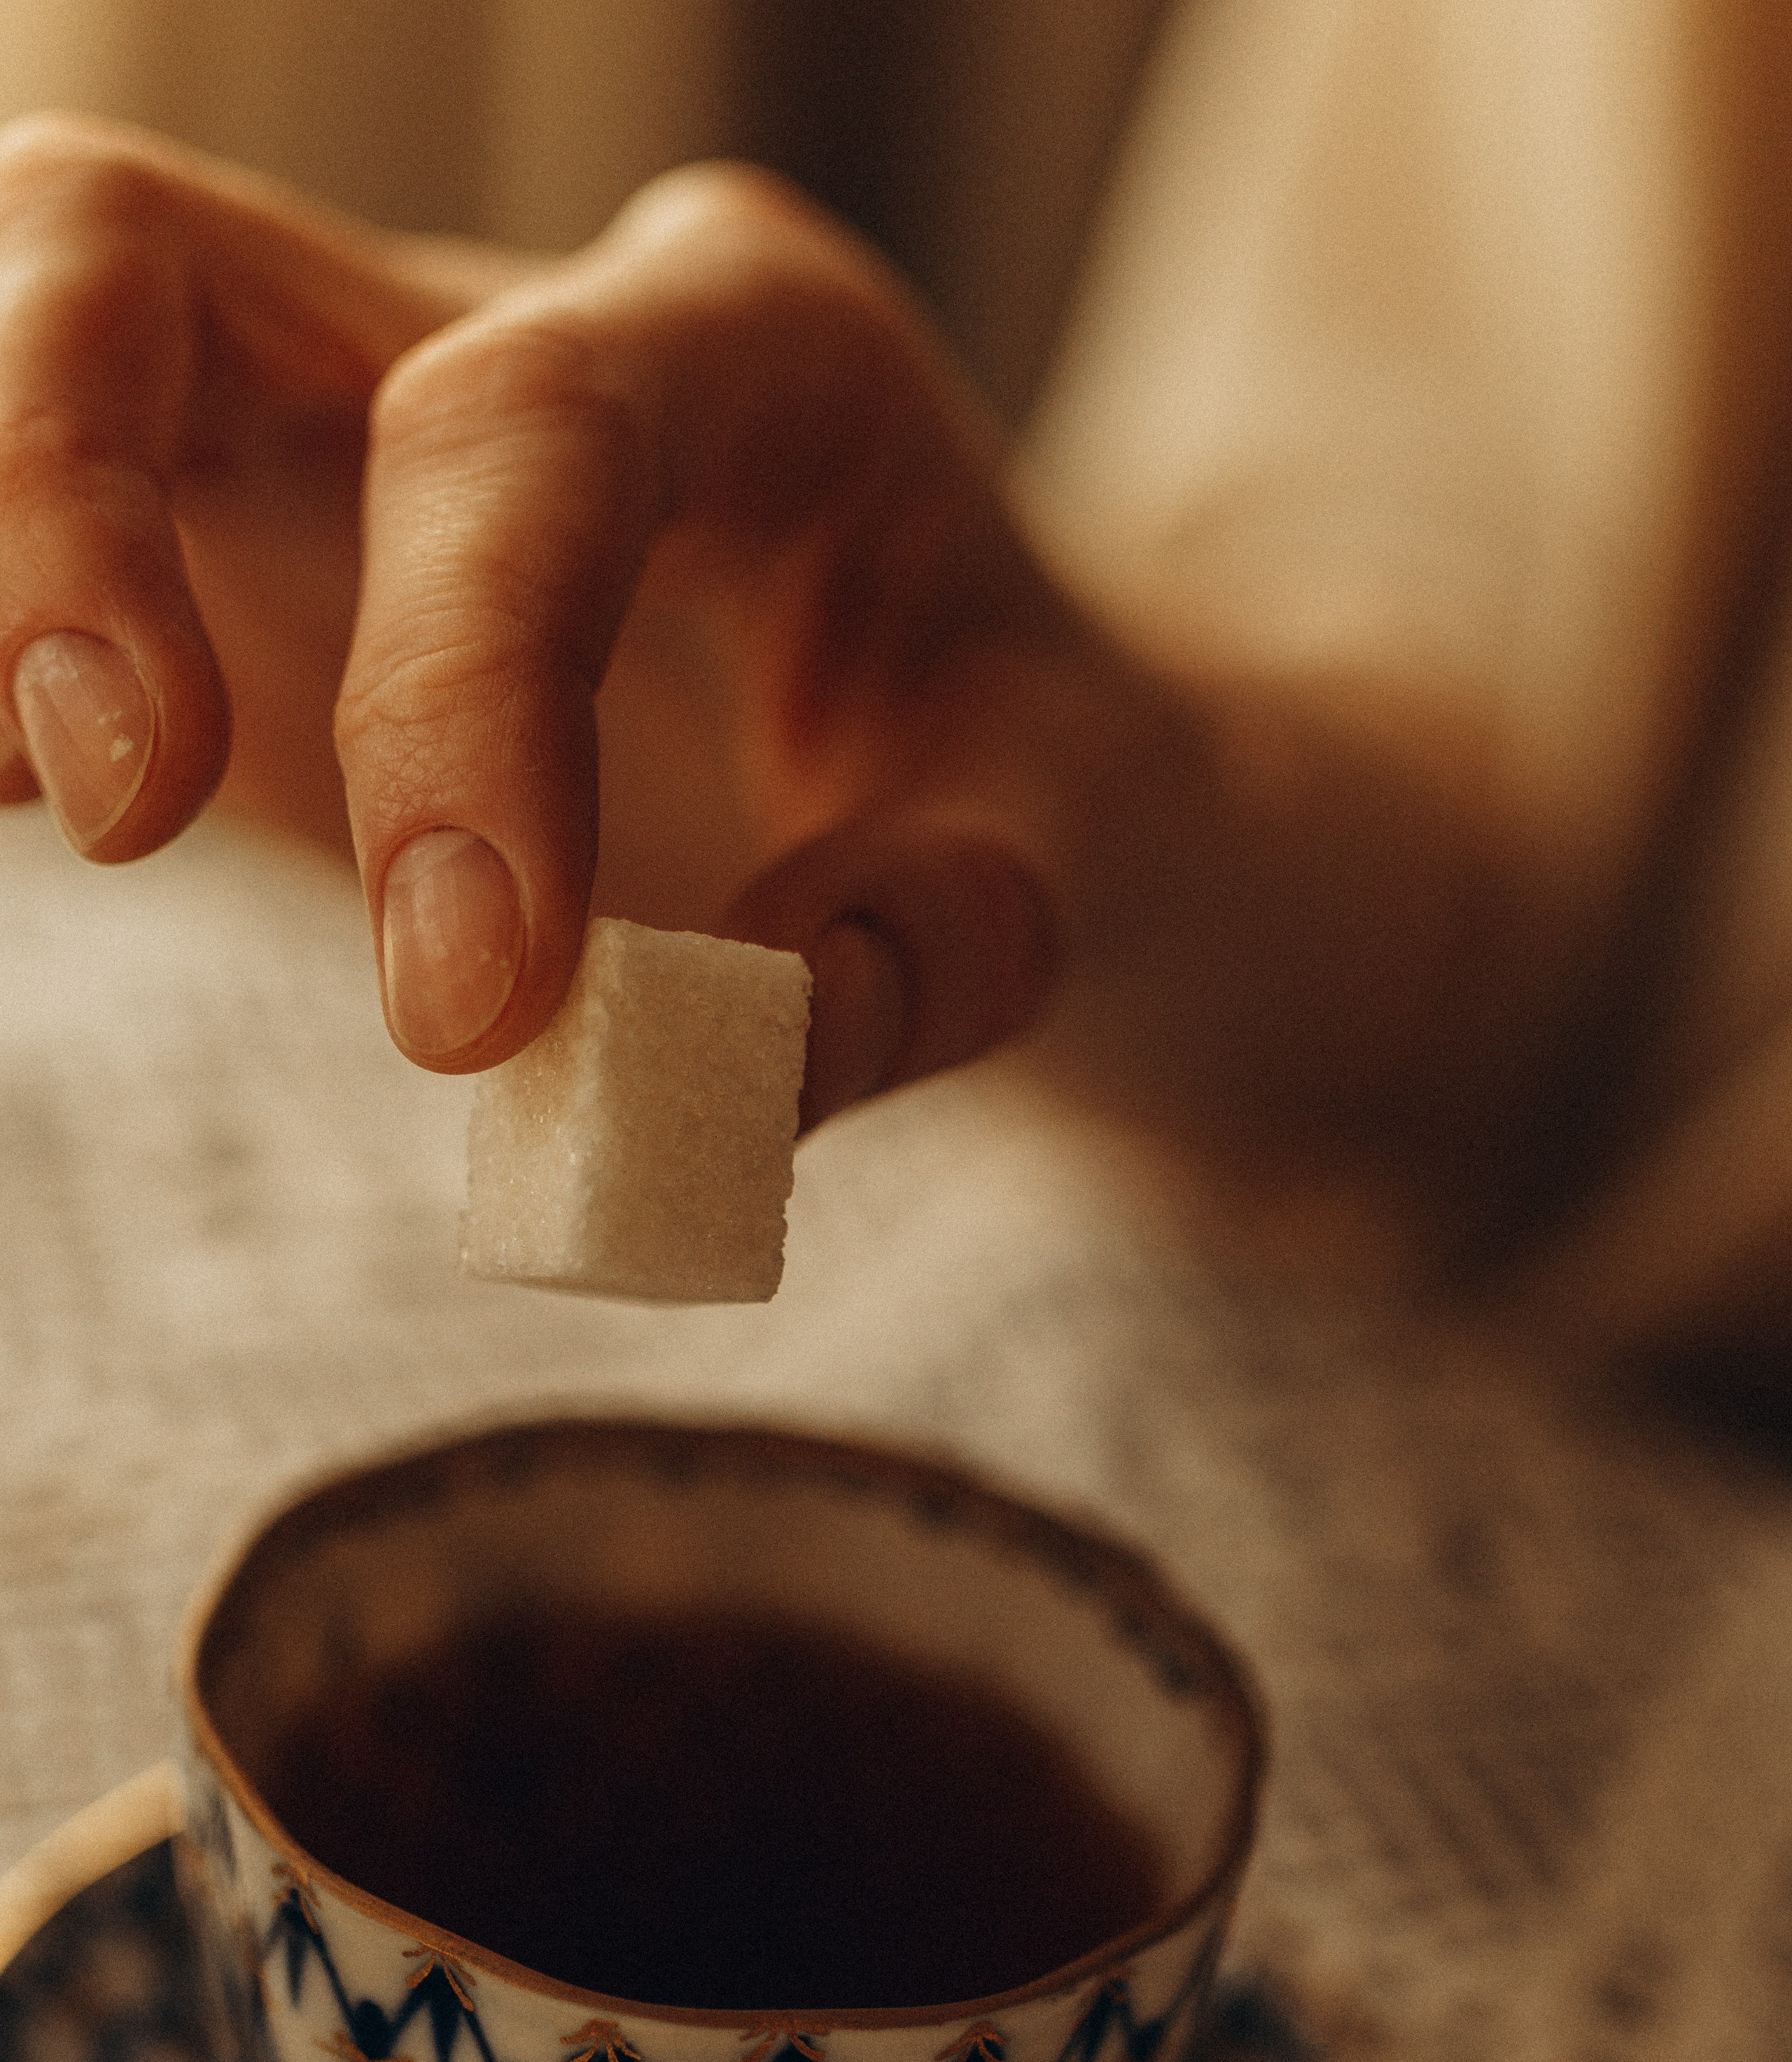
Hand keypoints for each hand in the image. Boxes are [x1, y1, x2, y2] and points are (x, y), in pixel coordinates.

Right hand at [0, 116, 1084, 1128]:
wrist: (969, 732)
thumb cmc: (1008, 760)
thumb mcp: (1057, 842)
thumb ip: (933, 944)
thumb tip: (735, 1070)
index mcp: (754, 344)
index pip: (528, 429)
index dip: (458, 693)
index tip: (468, 1003)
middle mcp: (502, 318)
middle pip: (150, 251)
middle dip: (68, 504)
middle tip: (123, 814)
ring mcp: (329, 401)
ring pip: (45, 324)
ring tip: (19, 800)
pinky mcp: (227, 531)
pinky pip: (35, 502)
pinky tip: (3, 787)